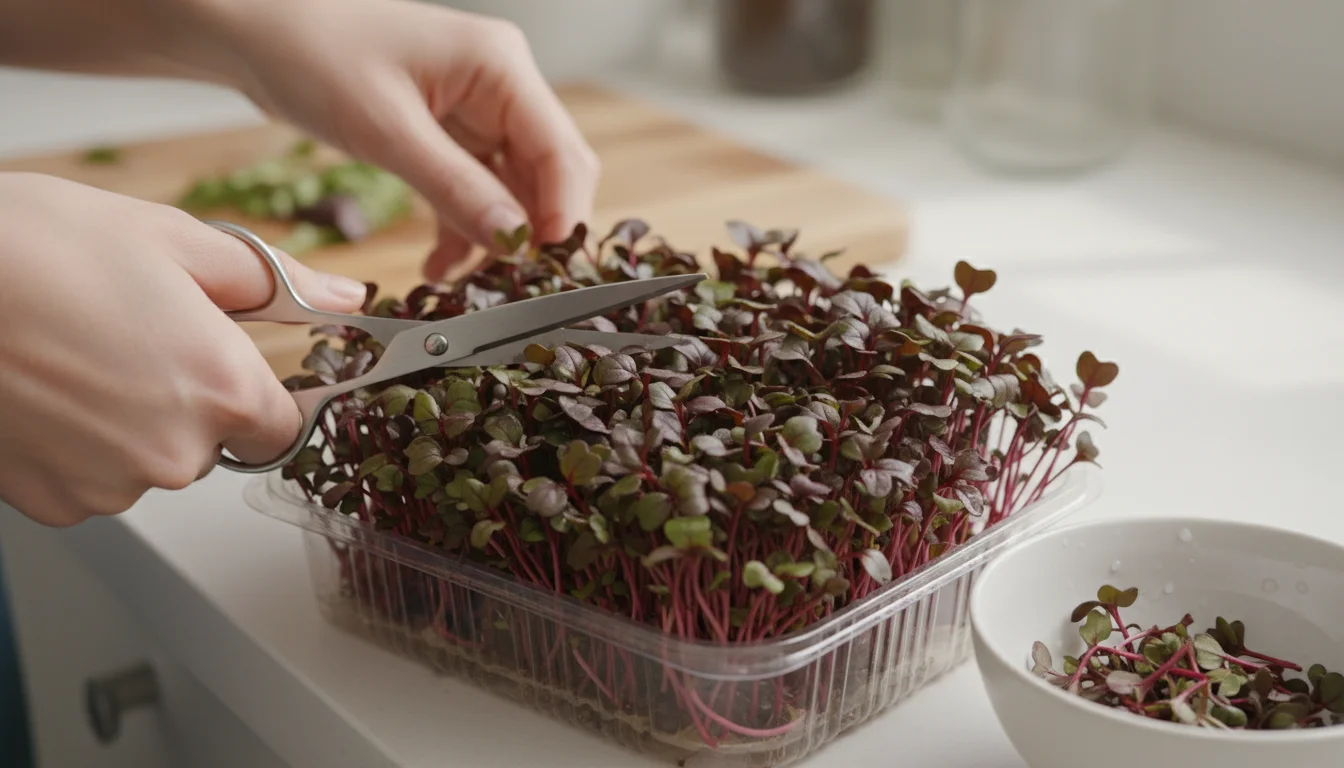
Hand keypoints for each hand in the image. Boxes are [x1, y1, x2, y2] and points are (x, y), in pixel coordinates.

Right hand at [0, 173, 367, 525]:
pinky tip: (45, 392)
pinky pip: (91, 480)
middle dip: (188, 398)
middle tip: (131, 337)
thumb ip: (273, 281)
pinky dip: (76, 446)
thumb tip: (343, 297)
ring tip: (76, 357)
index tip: (225, 363)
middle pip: (214, 444)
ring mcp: (109, 487)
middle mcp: (176, 454)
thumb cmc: (33, 250)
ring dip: (128, 422)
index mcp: (223, 389)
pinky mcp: (51, 505)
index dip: (255, 391)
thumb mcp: (171, 239)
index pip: (283, 425)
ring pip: (149, 462)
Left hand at [212, 0, 600, 280]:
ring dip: (496, 239)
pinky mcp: (448, 131)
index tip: (548, 273)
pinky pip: (475, 190)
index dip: (562, 217)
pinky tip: (441, 266)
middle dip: (533, 233)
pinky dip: (463, 229)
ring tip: (471, 287)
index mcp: (500, 66)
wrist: (254, 30)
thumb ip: (455, 187)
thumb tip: (512, 241)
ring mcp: (476, 108)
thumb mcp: (384, 130)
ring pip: (513, 188)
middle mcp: (500, 84)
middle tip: (514, 290)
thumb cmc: (311, 55)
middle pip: (548, 173)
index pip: (560, 153)